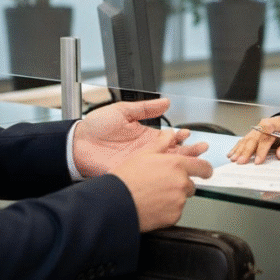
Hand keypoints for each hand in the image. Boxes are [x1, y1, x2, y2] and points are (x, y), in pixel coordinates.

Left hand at [73, 98, 207, 177]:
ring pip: (167, 166)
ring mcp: (141, 164)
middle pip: (173, 153)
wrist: (77, 145)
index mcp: (145, 136)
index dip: (181, 136)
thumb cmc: (95, 127)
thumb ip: (145, 108)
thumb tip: (165, 102)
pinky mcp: (133, 174)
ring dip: (181, 163)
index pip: (169, 137)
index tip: (189, 134)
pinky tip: (174, 173)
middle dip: (189, 150)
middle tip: (202, 148)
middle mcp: (146, 151)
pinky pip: (152, 177)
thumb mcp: (123, 111)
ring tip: (195, 159)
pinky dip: (164, 176)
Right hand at [111, 129, 212, 231]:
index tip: (205, 172)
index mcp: (176, 165)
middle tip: (163, 185)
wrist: (116, 204)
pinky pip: (176, 212)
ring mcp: (178, 201)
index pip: (203, 167)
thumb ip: (162, 144)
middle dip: (181, 184)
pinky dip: (168, 210)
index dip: (205, 170)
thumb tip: (170, 135)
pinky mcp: (174, 217)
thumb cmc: (126, 179)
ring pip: (182, 198)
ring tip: (154, 195)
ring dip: (173, 197)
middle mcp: (181, 182)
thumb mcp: (143, 155)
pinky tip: (153, 206)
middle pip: (191, 184)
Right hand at [227, 117, 279, 163]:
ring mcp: (259, 128)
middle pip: (255, 137)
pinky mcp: (256, 133)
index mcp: (279, 123)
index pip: (269, 131)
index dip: (262, 147)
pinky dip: (238, 147)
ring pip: (248, 138)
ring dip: (240, 149)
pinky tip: (232, 154)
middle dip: (248, 150)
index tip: (259, 158)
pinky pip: (245, 140)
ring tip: (235, 159)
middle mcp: (266, 124)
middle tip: (242, 161)